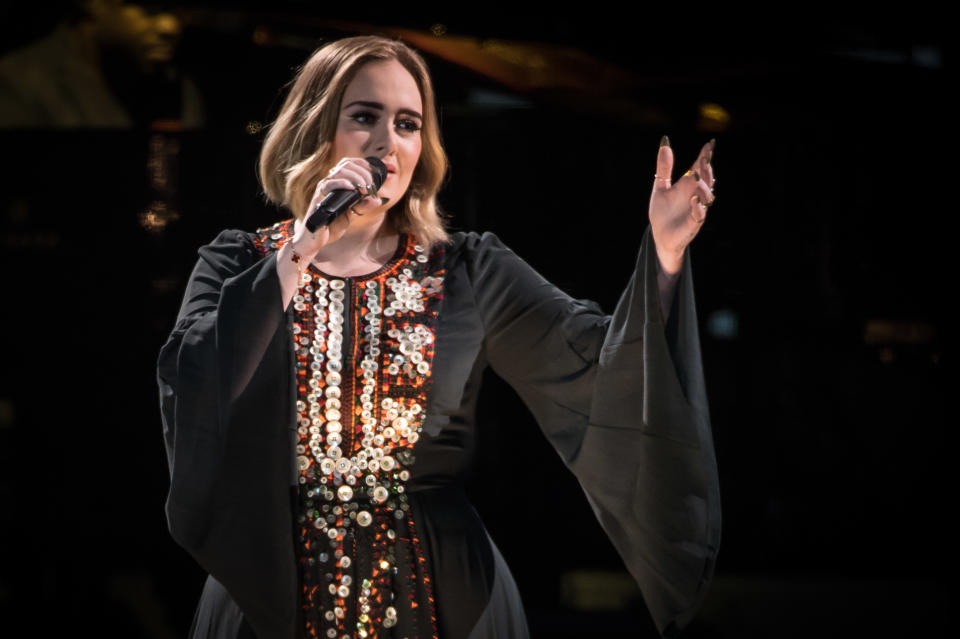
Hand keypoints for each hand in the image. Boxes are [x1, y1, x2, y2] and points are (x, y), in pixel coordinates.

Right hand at [291, 157, 385, 254]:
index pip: (349, 164)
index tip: (374, 173)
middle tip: (370, 185)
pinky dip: (342, 183)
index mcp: (338, 183)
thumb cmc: (331, 225)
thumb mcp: (351, 214)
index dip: (363, 164)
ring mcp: (323, 188)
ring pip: (340, 171)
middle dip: (363, 172)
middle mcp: (330, 182)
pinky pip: (329, 184)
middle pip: (346, 164)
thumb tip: (377, 199)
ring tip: (365, 189)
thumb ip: (363, 206)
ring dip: (356, 177)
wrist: (315, 240)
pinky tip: (352, 188)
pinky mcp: (318, 197)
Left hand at [649, 138, 715, 273]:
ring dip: (703, 186)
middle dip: (707, 168)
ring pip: (707, 195)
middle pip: (707, 179)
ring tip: (697, 176)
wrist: (660, 236)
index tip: (710, 144)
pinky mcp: (693, 223)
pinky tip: (693, 199)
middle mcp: (696, 195)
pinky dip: (698, 206)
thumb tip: (665, 142)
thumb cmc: (662, 212)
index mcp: (688, 185)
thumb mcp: (660, 186)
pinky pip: (699, 214)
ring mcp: (697, 209)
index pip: (700, 168)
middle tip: (704, 157)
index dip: (705, 156)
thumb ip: (664, 167)